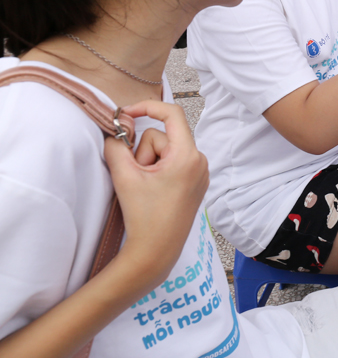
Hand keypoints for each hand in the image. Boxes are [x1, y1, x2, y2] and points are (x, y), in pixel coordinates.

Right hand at [105, 101, 208, 285]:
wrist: (156, 251)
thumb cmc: (144, 216)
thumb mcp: (124, 176)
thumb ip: (117, 146)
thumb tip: (116, 129)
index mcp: (188, 155)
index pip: (172, 114)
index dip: (148, 107)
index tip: (127, 112)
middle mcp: (200, 160)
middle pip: (162, 136)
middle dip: (143, 151)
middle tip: (138, 177)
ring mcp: (200, 171)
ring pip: (165, 150)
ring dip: (150, 162)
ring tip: (146, 186)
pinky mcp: (195, 181)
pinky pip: (172, 162)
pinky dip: (158, 169)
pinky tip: (153, 190)